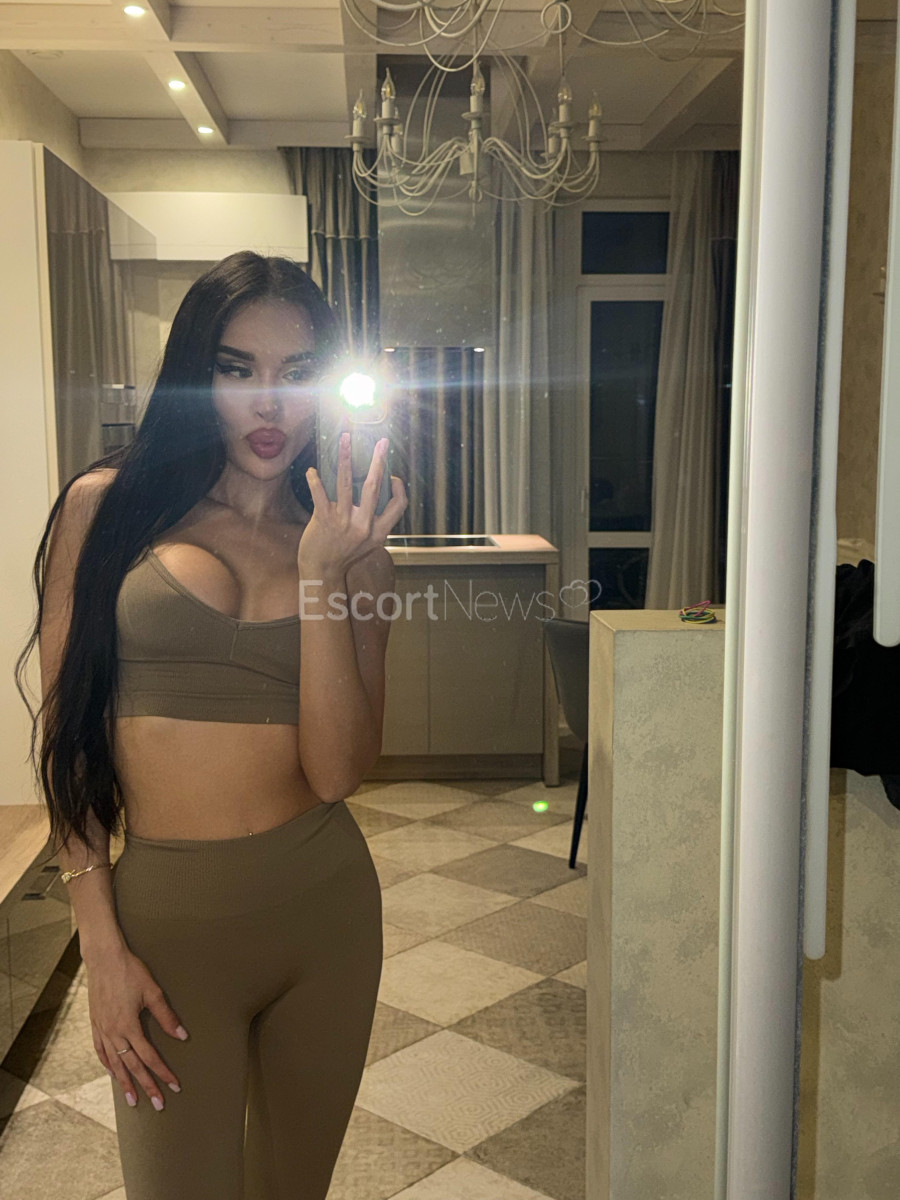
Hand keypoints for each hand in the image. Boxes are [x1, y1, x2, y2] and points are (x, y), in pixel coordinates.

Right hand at [86, 945, 186, 1110]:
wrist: (103, 958)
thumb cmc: (130, 971)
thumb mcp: (152, 991)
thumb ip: (167, 1016)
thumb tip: (182, 1036)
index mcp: (128, 1026)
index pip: (149, 1057)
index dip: (162, 1072)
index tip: (174, 1085)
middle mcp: (113, 1033)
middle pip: (132, 1066)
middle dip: (146, 1086)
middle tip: (158, 1104)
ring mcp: (102, 1030)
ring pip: (115, 1063)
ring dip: (125, 1082)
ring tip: (133, 1099)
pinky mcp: (95, 1024)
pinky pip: (101, 1051)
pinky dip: (108, 1065)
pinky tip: (114, 1072)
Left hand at [300, 432, 407, 575]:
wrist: (322, 572)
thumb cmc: (345, 554)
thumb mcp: (369, 542)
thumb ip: (375, 521)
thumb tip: (377, 493)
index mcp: (379, 532)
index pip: (399, 505)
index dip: (399, 487)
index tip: (393, 475)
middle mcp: (364, 526)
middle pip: (375, 487)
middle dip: (379, 461)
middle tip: (382, 442)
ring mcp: (344, 523)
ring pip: (347, 483)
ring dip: (345, 457)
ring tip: (345, 438)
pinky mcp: (324, 520)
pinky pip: (320, 494)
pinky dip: (315, 480)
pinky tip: (312, 471)